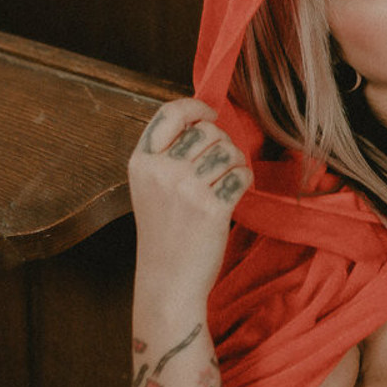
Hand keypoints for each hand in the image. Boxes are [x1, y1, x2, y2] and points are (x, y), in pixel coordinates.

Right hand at [128, 98, 251, 305]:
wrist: (168, 279)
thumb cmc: (164, 232)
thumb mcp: (150, 187)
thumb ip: (167, 154)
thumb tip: (203, 120)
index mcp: (142, 162)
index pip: (170, 112)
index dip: (195, 107)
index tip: (210, 113)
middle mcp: (162, 170)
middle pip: (207, 131)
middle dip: (221, 142)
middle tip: (219, 165)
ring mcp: (187, 188)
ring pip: (228, 150)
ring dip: (235, 161)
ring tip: (226, 181)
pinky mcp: (213, 207)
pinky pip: (242, 173)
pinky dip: (244, 179)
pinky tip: (235, 192)